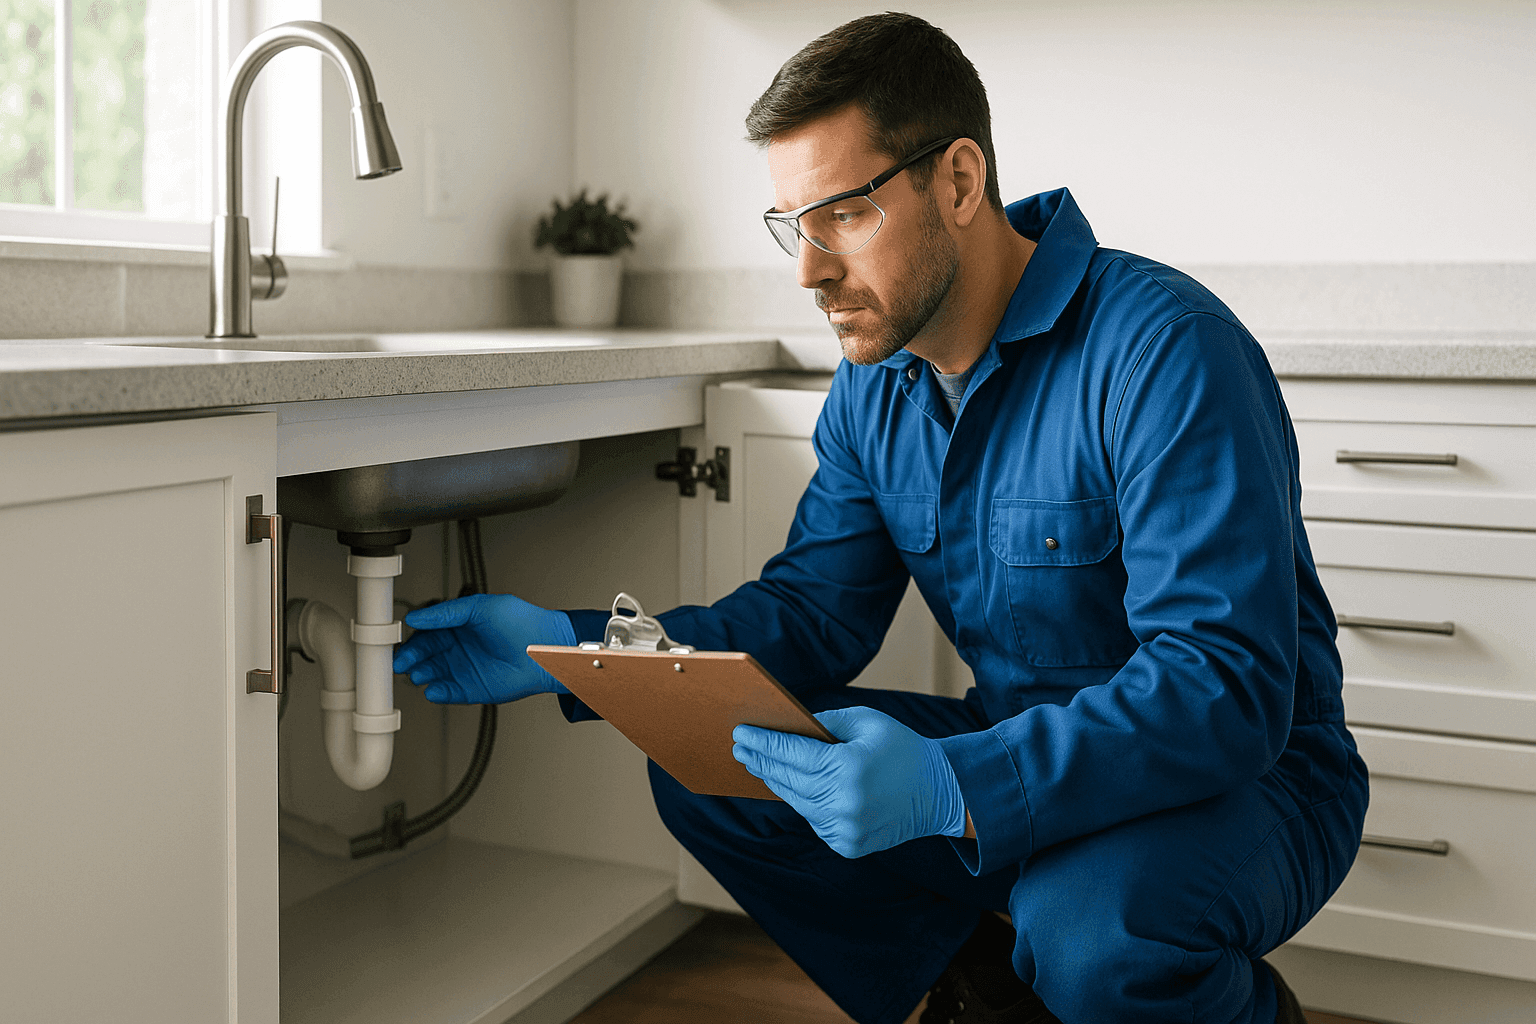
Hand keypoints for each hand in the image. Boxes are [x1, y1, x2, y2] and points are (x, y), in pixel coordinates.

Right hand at [393, 593, 575, 703]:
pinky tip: (433, 689)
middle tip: (401, 662)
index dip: (412, 637)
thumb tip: (416, 618)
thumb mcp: (481, 607)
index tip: (397, 640)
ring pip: (433, 674)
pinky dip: (438, 693)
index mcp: (460, 625)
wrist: (546, 650)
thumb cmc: (523, 623)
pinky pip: (449, 693)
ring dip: (422, 675)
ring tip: (418, 674)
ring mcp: (466, 669)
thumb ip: (447, 612)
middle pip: (425, 654)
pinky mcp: (473, 689)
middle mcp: (460, 648)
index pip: (428, 632)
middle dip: (411, 658)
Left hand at [732, 707, 965, 857]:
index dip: (763, 742)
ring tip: (757, 764)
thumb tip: (790, 726)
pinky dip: (799, 801)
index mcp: (848, 768)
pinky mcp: (847, 844)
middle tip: (739, 746)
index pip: (792, 754)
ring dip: (775, 782)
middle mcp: (843, 803)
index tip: (741, 732)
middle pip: (787, 779)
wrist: (940, 793)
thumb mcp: (867, 722)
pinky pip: (812, 819)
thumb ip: (826, 721)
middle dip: (761, 761)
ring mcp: (844, 828)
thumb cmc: (903, 749)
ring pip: (796, 802)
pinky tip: (786, 786)